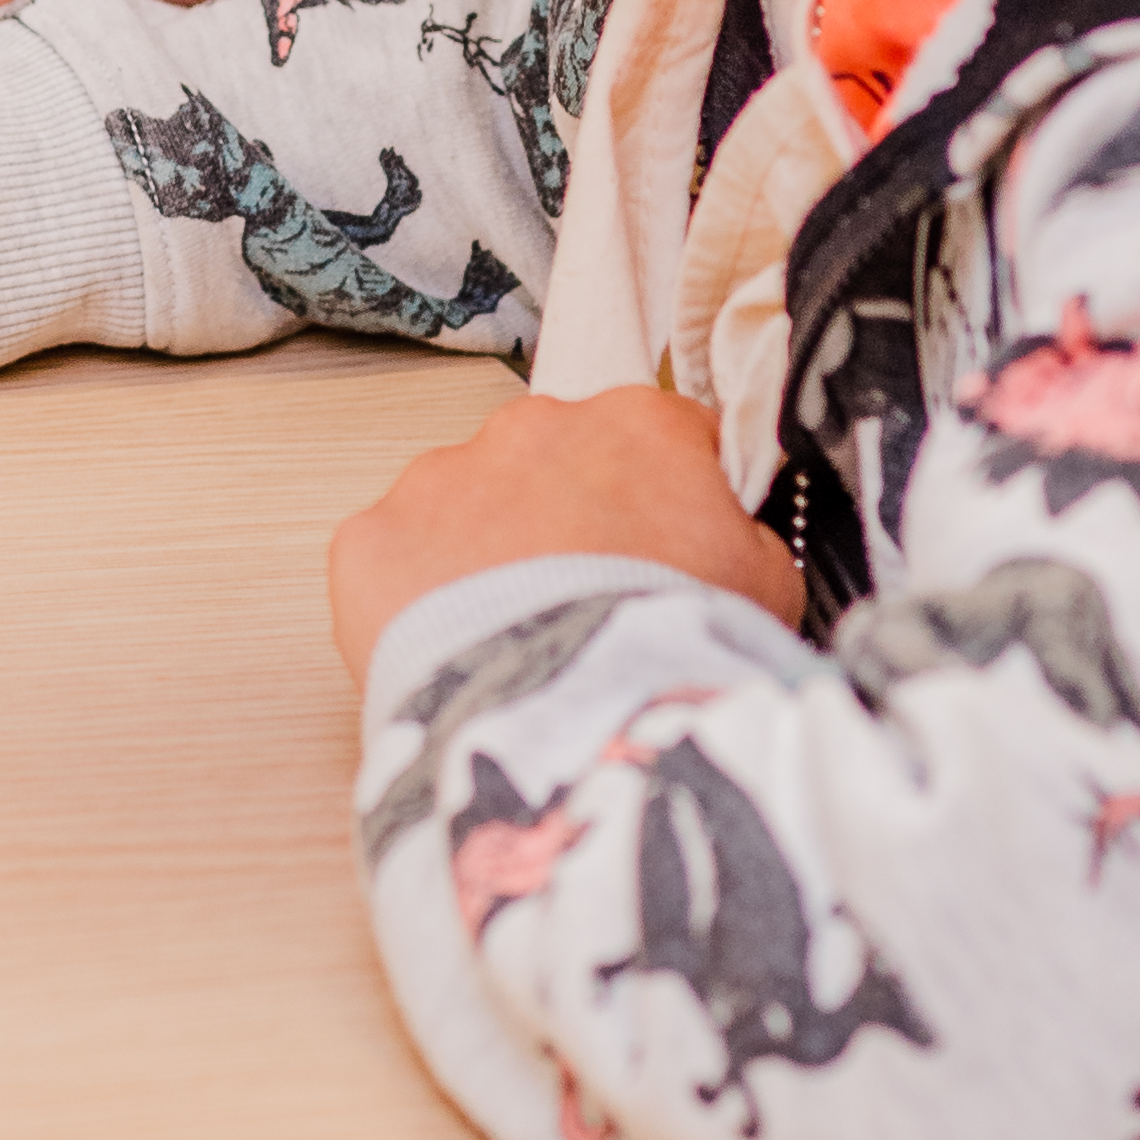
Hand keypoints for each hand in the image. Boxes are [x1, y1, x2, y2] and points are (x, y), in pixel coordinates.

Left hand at [328, 383, 802, 688]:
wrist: (574, 715)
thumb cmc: (678, 649)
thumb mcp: (768, 588)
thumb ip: (743, 537)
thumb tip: (726, 533)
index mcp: (639, 424)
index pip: (659, 442)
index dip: (665, 507)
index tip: (662, 561)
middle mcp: (531, 426)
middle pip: (551, 469)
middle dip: (564, 529)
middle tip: (584, 613)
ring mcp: (439, 477)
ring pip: (464, 510)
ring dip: (486, 564)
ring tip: (518, 649)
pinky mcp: (370, 539)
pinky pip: (395, 564)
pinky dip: (418, 606)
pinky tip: (456, 660)